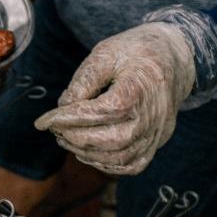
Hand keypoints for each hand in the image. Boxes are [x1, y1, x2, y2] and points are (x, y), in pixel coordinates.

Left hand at [34, 22, 195, 174]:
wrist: (173, 58)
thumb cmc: (136, 52)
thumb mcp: (105, 54)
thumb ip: (83, 81)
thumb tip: (62, 108)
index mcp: (140, 89)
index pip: (100, 112)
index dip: (67, 119)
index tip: (42, 121)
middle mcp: (153, 116)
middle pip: (112, 140)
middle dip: (75, 137)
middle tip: (54, 129)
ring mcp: (157, 132)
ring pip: (121, 157)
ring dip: (87, 153)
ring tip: (66, 138)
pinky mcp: (157, 141)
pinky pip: (133, 165)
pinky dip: (107, 164)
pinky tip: (87, 151)